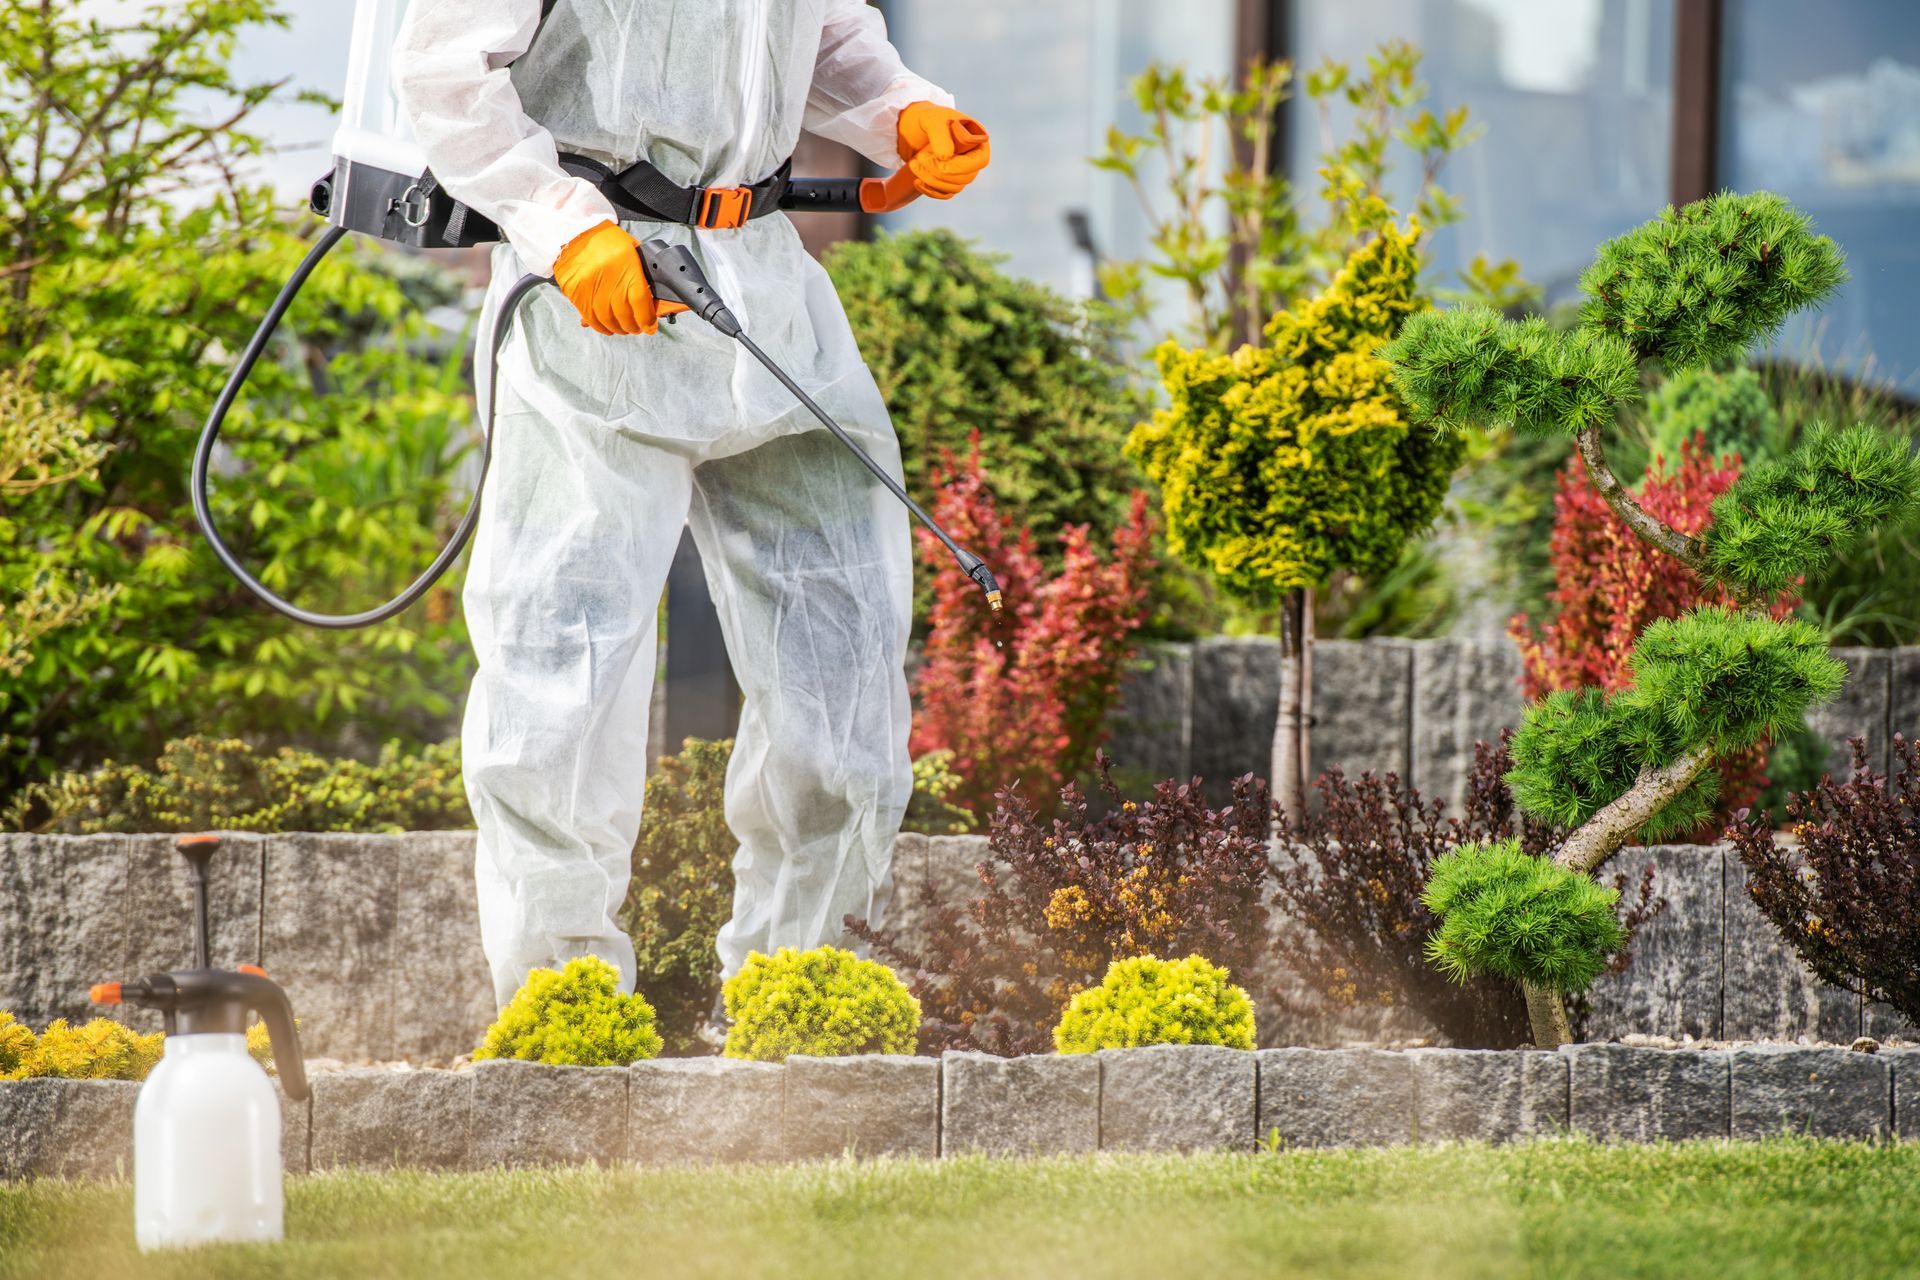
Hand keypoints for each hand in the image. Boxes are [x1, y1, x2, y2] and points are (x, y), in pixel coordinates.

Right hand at [551, 221, 688, 334]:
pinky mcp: (575, 293)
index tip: (650, 326)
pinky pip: (590, 318)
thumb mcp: (632, 251)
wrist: (574, 231)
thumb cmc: (606, 240)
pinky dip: (601, 326)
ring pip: (607, 320)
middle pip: (624, 315)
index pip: (639, 302)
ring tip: (623, 328)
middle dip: (633, 326)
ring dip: (618, 329)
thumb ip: (641, 276)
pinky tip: (608, 327)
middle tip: (637, 327)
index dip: (647, 319)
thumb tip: (650, 302)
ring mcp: (589, 287)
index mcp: (626, 264)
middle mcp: (607, 278)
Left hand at [895, 101, 989, 199]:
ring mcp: (962, 172)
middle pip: (966, 177)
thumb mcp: (931, 120)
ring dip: (932, 180)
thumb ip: (940, 135)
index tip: (937, 158)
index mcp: (978, 140)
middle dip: (940, 172)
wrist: (912, 126)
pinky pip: (945, 194)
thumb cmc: (926, 118)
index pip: (980, 161)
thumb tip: (947, 156)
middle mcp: (973, 157)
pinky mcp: (949, 181)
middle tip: (918, 158)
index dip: (960, 165)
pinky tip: (917, 181)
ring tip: (913, 164)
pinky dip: (930, 191)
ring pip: (954, 187)